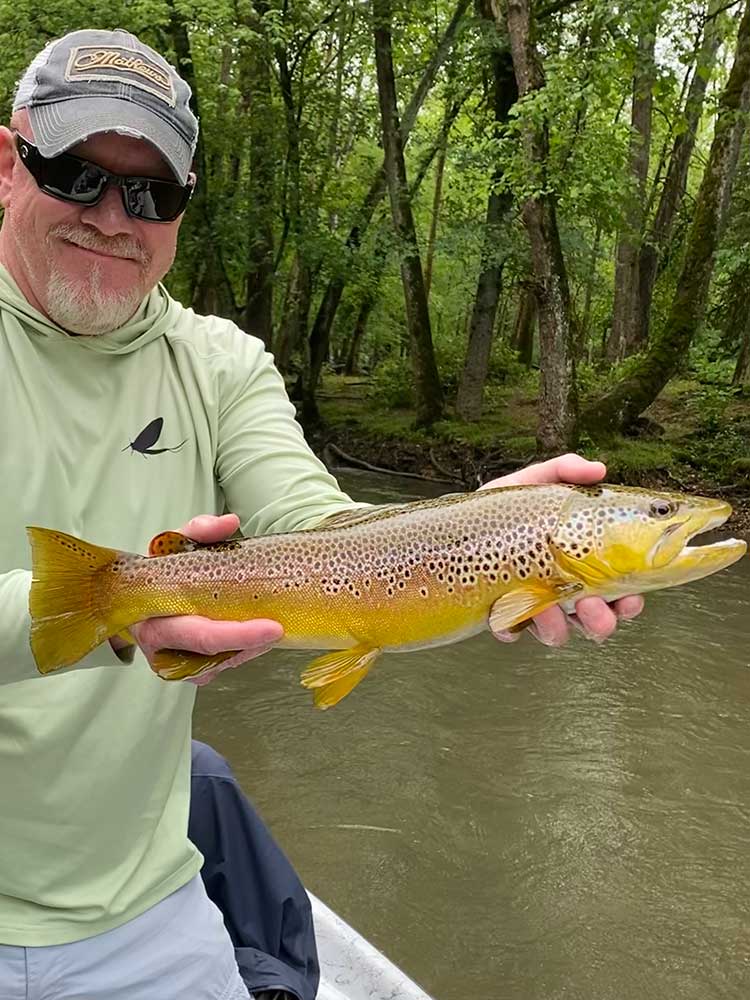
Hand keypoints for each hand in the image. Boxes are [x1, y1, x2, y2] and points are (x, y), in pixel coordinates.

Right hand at [130, 514, 282, 684]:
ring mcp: (174, 663)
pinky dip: (240, 653)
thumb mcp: (174, 545)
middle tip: (279, 629)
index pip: (201, 634)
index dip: (239, 634)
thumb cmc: (159, 572)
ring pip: (220, 663)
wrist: (138, 597)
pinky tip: (252, 637)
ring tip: (265, 627)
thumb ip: (199, 531)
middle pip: (213, 654)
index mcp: (153, 618)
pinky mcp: (187, 671)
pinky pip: (220, 666)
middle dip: (249, 643)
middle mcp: (161, 647)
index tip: (273, 627)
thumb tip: (229, 523)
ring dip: (247, 648)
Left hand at [481, 453, 643, 645]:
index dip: (629, 602)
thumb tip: (599, 469)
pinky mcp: (501, 618)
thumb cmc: (503, 508)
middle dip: (600, 621)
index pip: (617, 592)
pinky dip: (511, 626)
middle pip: (595, 622)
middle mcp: (562, 593)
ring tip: (550, 608)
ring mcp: (532, 608)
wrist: (455, 524)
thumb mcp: (532, 483)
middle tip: (592, 605)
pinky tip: (503, 612)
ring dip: (558, 626)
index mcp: (579, 566)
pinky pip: (511, 632)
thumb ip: (564, 470)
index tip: (631, 598)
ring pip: (558, 634)